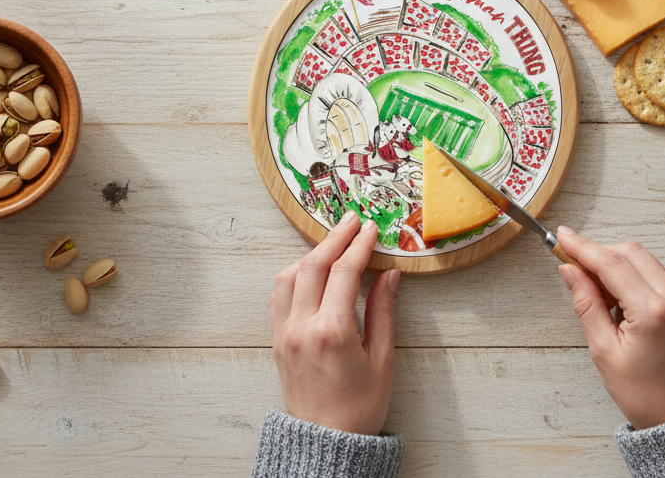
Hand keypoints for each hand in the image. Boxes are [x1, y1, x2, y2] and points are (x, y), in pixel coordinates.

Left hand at [271, 212, 400, 435]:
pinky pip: (278, 294)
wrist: (325, 444)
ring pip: (289, 274)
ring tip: (334, 241)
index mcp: (332, 332)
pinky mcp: (276, 338)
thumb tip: (388, 274)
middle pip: (314, 265)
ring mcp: (284, 332)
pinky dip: (294, 273)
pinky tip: (311, 268)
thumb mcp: (382, 360)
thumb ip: (383, 311)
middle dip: (335, 237)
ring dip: (312, 253)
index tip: (370, 229)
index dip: (359, 245)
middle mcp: (302, 327)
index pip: (344, 272)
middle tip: (353, 221)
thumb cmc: (359, 408)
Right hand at [556, 227, 664, 429]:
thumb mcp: (603, 350)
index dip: (582, 247)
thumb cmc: (645, 394)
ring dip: (614, 262)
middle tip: (572, 263)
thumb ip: (585, 303)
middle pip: (629, 252)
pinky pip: (654, 272)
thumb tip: (569, 270)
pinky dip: (631, 273)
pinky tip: (616, 294)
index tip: (562, 236)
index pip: (611, 263)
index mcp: (653, 312)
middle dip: (597, 252)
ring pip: (642, 258)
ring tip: (595, 288)